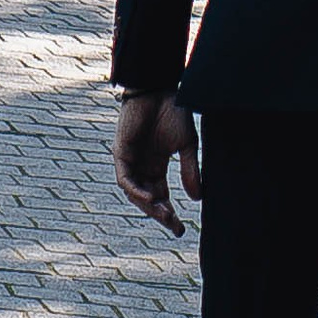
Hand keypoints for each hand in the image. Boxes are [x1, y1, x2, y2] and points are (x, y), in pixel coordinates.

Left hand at [113, 90, 199, 235]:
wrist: (160, 88)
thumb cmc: (173, 111)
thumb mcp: (187, 145)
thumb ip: (190, 170)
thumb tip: (197, 199)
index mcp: (156, 166)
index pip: (161, 197)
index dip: (169, 214)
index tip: (180, 229)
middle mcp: (141, 167)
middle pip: (148, 199)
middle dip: (160, 214)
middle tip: (174, 226)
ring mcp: (130, 161)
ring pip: (134, 193)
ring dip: (148, 205)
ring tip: (164, 214)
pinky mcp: (121, 153)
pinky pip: (125, 179)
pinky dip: (136, 190)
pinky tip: (149, 198)